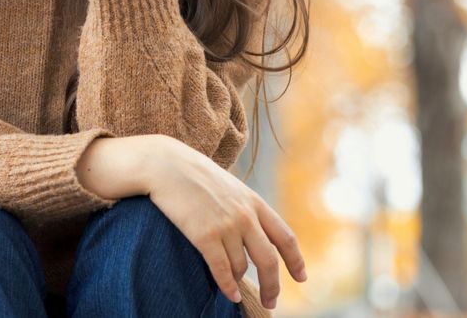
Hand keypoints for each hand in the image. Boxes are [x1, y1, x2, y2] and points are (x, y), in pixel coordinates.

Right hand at [133, 134, 307, 309]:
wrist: (165, 164)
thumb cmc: (193, 174)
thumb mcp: (229, 186)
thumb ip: (243, 206)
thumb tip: (252, 231)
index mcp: (254, 203)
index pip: (285, 237)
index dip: (296, 261)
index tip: (301, 278)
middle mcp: (245, 216)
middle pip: (269, 261)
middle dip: (272, 286)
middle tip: (270, 302)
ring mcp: (226, 226)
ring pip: (242, 267)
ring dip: (240, 281)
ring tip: (234, 287)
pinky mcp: (204, 235)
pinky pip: (221, 269)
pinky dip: (228, 286)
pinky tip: (231, 295)